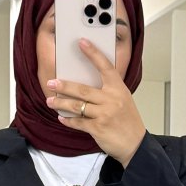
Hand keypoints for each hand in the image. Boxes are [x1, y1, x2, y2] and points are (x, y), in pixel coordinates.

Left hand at [46, 39, 145, 167]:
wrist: (135, 143)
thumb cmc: (128, 121)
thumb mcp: (123, 100)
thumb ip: (107, 91)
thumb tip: (83, 85)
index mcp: (119, 88)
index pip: (105, 66)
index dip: (93, 53)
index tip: (82, 42)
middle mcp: (112, 99)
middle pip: (83, 89)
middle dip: (64, 86)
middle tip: (52, 83)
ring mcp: (104, 114)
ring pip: (77, 106)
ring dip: (61, 103)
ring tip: (50, 101)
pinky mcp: (98, 128)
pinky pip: (78, 122)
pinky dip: (68, 120)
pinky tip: (62, 117)